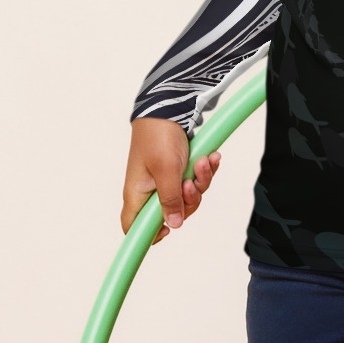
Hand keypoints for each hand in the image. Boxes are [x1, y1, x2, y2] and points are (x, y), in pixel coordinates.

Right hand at [122, 116, 220, 241]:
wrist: (170, 108)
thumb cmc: (158, 136)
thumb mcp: (166, 171)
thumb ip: (170, 200)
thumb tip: (173, 225)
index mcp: (137, 194)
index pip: (134, 226)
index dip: (149, 234)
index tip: (168, 230)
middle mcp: (150, 190)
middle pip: (173, 214)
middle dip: (189, 200)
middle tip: (190, 182)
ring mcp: (166, 180)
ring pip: (189, 196)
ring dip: (200, 181)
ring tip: (202, 162)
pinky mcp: (180, 169)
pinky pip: (196, 180)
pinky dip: (204, 170)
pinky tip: (209, 157)